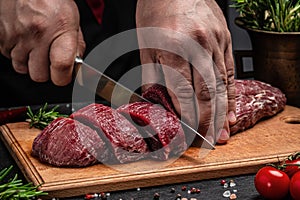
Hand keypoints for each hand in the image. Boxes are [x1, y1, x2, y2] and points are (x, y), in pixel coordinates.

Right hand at [0, 0, 84, 85]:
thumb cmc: (51, 0)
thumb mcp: (72, 21)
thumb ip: (76, 46)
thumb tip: (76, 67)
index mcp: (60, 29)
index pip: (61, 67)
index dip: (64, 77)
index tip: (65, 75)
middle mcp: (37, 34)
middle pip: (39, 75)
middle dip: (46, 72)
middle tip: (50, 60)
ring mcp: (17, 35)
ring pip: (22, 68)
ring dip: (30, 63)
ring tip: (36, 47)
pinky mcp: (3, 36)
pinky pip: (9, 57)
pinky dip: (17, 53)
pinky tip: (25, 40)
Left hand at [136, 0, 235, 143]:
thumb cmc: (156, 11)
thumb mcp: (145, 44)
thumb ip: (152, 76)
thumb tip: (157, 101)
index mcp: (172, 47)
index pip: (183, 91)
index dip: (187, 116)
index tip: (187, 133)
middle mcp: (197, 45)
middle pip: (207, 92)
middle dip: (209, 121)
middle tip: (211, 142)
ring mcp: (215, 42)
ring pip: (222, 84)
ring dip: (223, 112)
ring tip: (223, 132)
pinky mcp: (225, 39)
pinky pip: (230, 71)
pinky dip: (231, 93)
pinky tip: (230, 109)